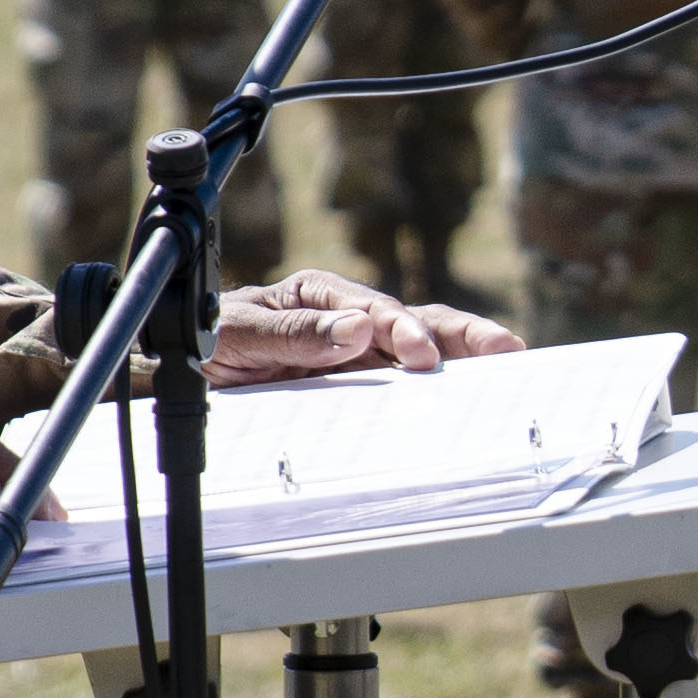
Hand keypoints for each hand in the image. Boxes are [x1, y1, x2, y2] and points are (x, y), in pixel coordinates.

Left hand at [208, 267, 524, 385]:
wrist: (186, 376)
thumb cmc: (209, 341)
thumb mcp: (237, 333)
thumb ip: (291, 334)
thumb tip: (357, 328)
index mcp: (321, 295)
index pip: (373, 308)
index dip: (401, 328)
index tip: (420, 352)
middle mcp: (350, 319)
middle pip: (416, 321)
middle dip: (461, 333)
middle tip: (501, 350)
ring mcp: (362, 356)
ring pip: (425, 351)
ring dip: (466, 357)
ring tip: (511, 366)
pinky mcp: (363, 388)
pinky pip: (407, 391)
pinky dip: (444, 393)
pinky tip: (474, 403)